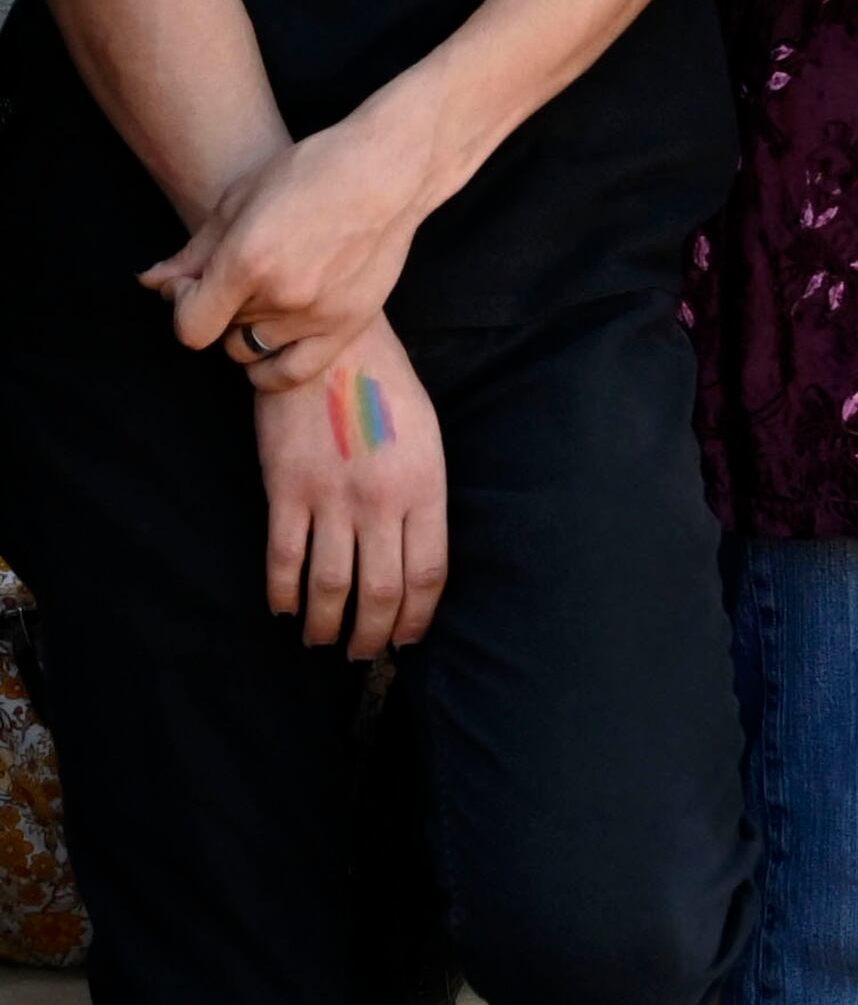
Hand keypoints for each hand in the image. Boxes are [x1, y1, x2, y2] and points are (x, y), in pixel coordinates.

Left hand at [149, 108, 445, 380]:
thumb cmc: (311, 173)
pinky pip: (292, 373)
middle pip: (221, 332)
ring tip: (264, 299)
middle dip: (220, 307)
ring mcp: (318, 314)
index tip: (190, 284)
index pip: (190, 326)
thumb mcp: (238, 200)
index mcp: (248, 261)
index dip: (181, 306)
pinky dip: (271, 369)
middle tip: (239, 278)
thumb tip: (152, 285)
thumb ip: (194, 252)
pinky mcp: (349, 323)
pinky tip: (270, 343)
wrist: (387, 172)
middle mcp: (281, 296)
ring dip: (247, 331)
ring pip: (251, 350)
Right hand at [254, 321, 447, 655]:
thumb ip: (423, 498)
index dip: (417, 616)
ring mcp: (331, 497)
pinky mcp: (286, 490)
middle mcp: (381, 500)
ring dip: (326, 624)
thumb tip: (417, 557)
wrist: (330, 348)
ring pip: (330, 585)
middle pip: (380, 591)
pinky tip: (284, 609)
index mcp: (424, 488)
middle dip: (373, 634)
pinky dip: (282, 592)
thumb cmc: (386, 392)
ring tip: (324, 642)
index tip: (408, 637)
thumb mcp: (428, 441)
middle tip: (364, 655)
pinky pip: (284, 558)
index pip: (428, 573)